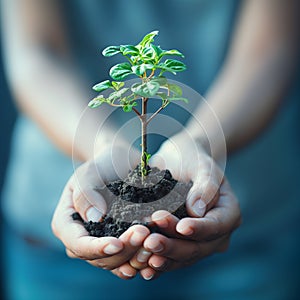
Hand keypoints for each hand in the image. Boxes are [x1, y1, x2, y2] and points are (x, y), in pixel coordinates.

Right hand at [51, 143, 150, 276]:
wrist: (120, 165)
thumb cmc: (102, 165)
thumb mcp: (90, 172)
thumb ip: (86, 193)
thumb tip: (94, 220)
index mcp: (66, 223)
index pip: (77, 244)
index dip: (96, 248)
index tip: (117, 243)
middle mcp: (82, 239)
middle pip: (99, 258)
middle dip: (123, 249)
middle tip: (144, 233)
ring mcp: (102, 244)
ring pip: (116, 263)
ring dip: (135, 257)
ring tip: (153, 242)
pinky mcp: (120, 245)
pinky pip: (129, 260)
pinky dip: (142, 260)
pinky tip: (156, 255)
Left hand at [128, 135, 240, 278]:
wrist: (178, 161)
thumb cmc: (192, 158)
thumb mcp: (201, 165)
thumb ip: (205, 186)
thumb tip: (197, 211)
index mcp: (228, 212)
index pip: (216, 225)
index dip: (199, 229)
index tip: (181, 227)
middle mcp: (217, 232)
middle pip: (198, 247)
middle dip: (174, 246)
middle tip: (151, 242)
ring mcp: (199, 241)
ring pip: (184, 257)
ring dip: (163, 257)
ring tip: (144, 256)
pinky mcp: (182, 244)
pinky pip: (172, 258)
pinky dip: (158, 263)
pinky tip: (143, 267)